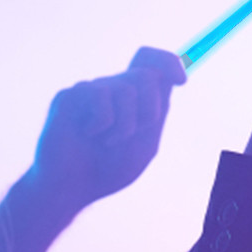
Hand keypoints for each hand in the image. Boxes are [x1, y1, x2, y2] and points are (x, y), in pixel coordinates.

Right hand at [31, 47, 187, 218]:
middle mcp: (111, 89)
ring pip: (127, 88)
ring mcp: (90, 90)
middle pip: (146, 75)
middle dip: (149, 112)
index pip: (151, 62)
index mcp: (132, 99)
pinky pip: (101, 96)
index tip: (181, 81)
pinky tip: (86, 135)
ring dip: (125, 126)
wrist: (72, 189)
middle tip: (132, 136)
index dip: (169, 62)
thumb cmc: (108, 169)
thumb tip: (168, 79)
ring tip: (106, 142)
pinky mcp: (70, 95)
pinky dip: (102, 124)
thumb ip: (156, 112)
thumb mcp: (144, 144)